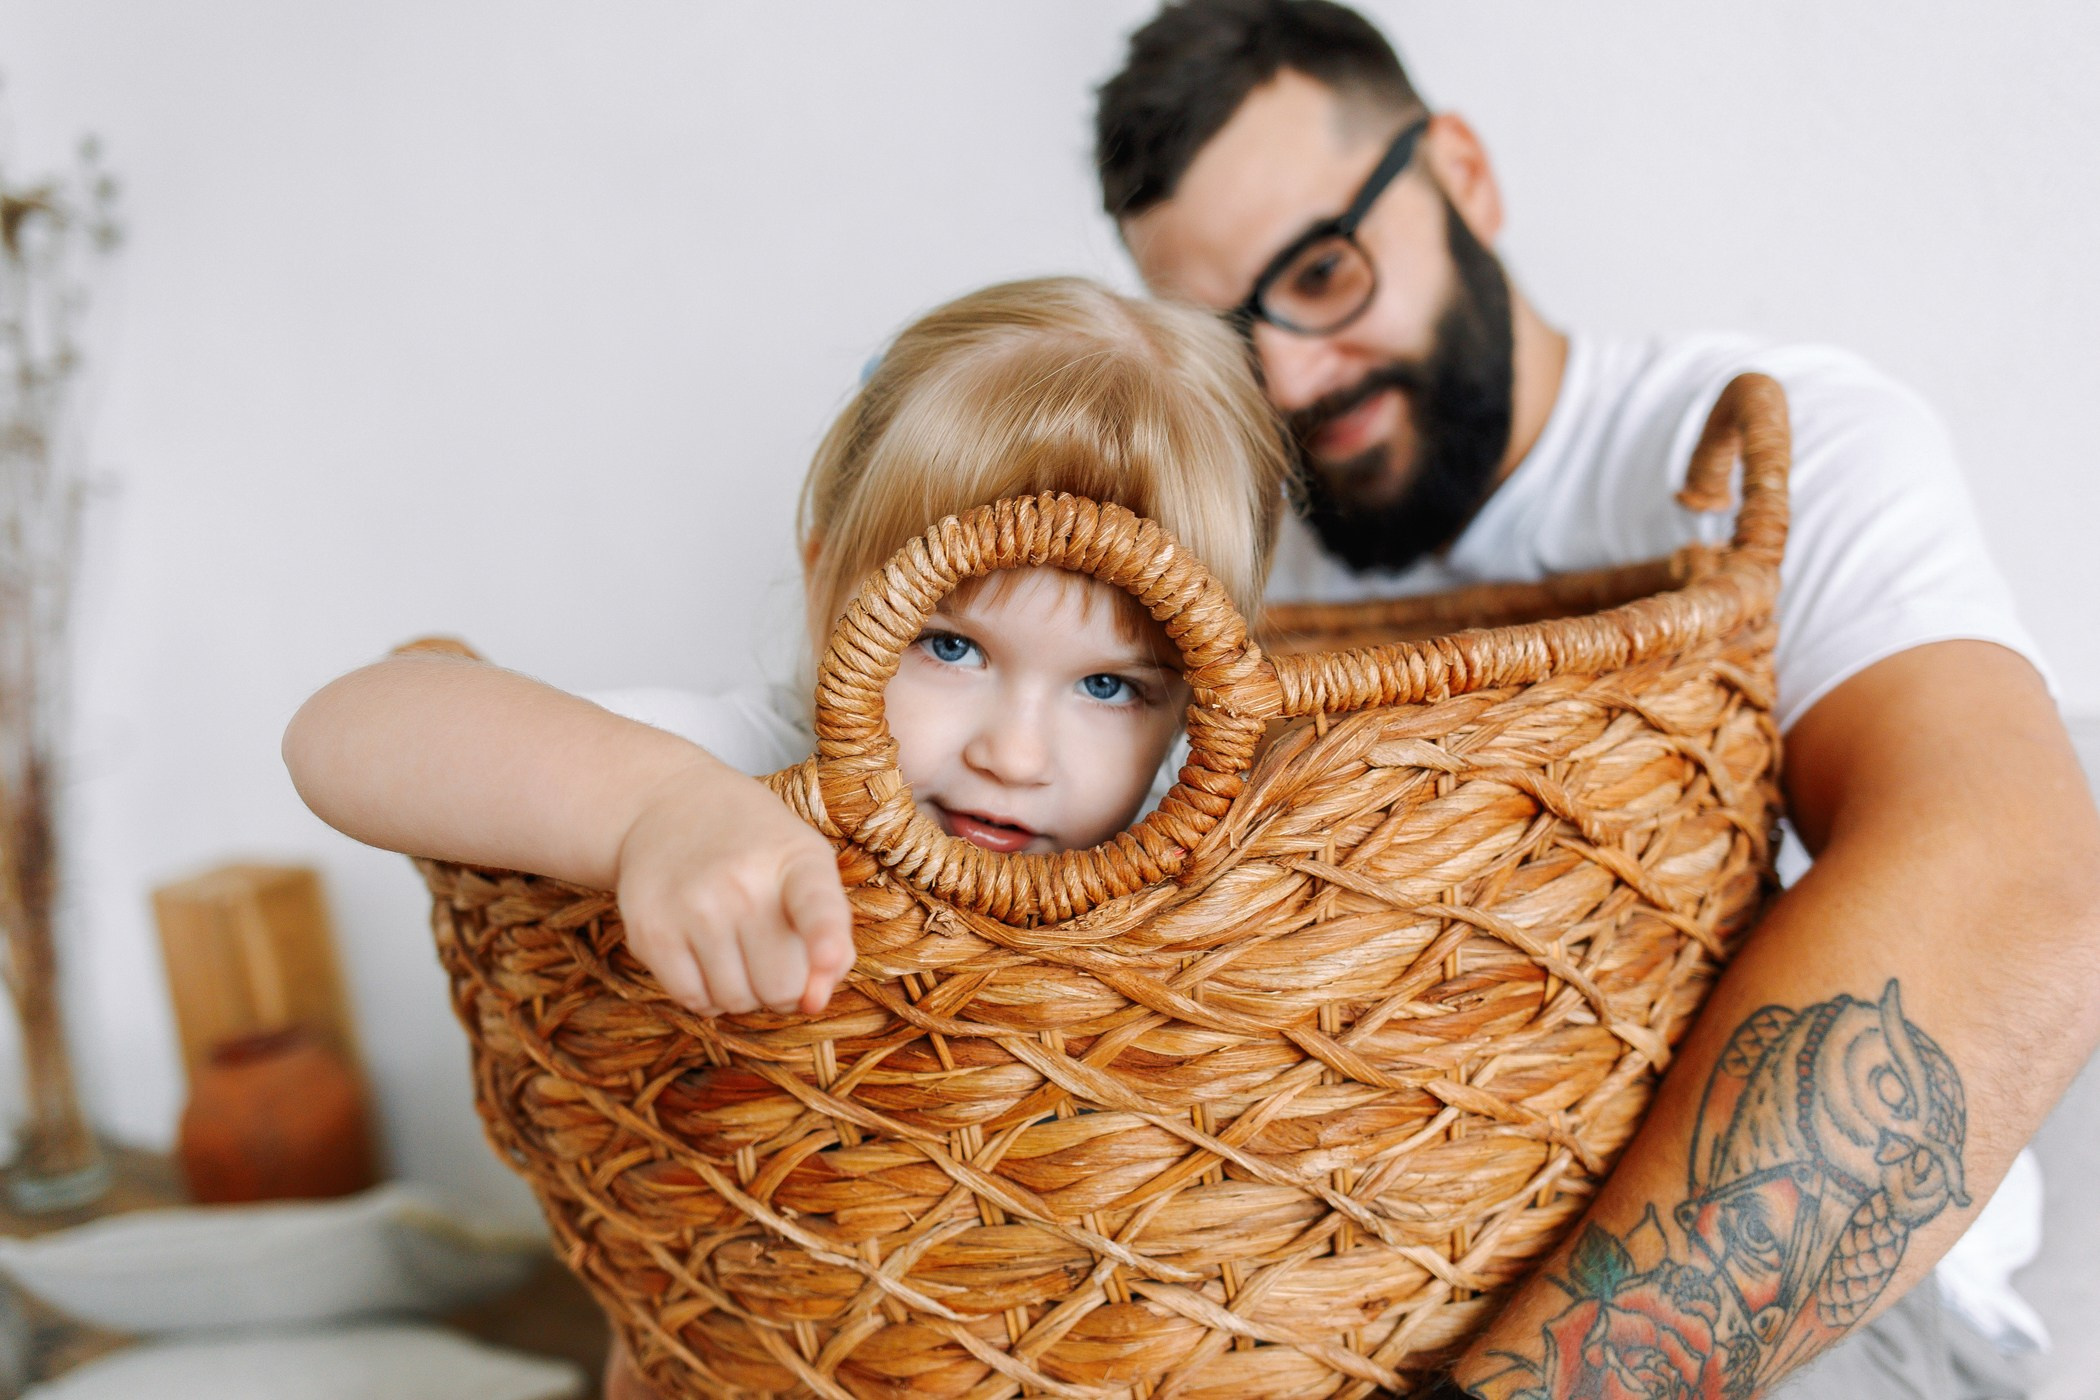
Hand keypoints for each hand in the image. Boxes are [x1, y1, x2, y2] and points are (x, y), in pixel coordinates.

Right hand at [612, 756, 854, 1016]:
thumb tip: (813, 1002)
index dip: (824, 940)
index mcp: (797, 861)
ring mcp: (692, 906)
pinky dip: (707, 996)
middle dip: (784, 990)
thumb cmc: (755, 850)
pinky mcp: (650, 931)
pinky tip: (708, 961)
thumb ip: (832, 936)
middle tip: (774, 960)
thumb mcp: (807, 866)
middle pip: (780, 986)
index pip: (817, 907)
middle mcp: (742, 882)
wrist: (668, 807)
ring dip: (745, 994)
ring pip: (736, 1002)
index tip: (826, 959)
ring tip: (738, 952)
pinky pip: (693, 1000)